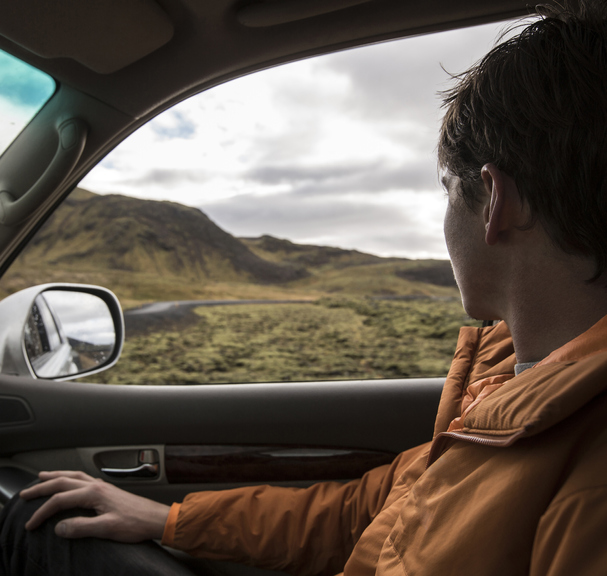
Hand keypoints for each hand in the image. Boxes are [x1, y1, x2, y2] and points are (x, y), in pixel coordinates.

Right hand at [20, 470, 170, 541]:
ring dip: (56, 476)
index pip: (60, 500)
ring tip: (42, 477)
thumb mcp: (107, 528)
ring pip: (74, 476)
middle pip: (64, 481)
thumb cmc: (135, 523)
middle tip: (25, 493)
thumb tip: (59, 527)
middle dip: (42, 487)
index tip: (30, 524)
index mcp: (95, 493)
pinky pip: (83, 479)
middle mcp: (97, 485)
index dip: (42, 512)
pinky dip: (71, 478)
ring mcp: (103, 486)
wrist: (155, 518)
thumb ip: (81, 527)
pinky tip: (70, 481)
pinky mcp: (108, 490)